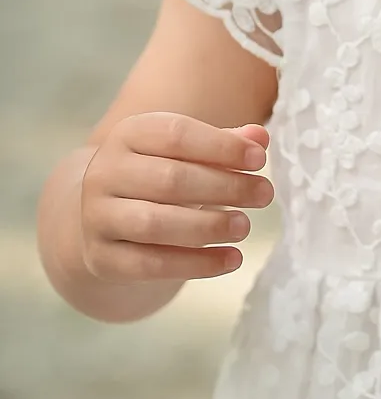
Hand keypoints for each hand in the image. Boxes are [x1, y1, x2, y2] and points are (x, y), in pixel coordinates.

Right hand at [79, 113, 273, 282]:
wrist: (105, 221)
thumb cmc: (158, 178)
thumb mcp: (186, 154)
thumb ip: (223, 144)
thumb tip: (260, 137)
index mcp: (127, 135)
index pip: (176, 134)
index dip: (221, 146)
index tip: (259, 160)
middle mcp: (105, 173)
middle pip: (169, 179)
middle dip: (224, 187)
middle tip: (264, 194)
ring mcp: (98, 217)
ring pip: (155, 223)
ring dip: (208, 226)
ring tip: (245, 226)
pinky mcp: (102, 258)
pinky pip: (151, 264)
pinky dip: (196, 264)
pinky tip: (231, 259)